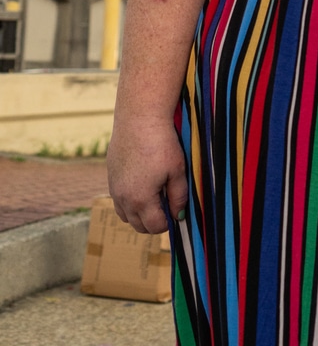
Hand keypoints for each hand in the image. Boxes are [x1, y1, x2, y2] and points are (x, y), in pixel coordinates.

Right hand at [107, 113, 187, 233]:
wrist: (139, 119)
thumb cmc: (162, 144)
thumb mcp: (177, 171)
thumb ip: (179, 197)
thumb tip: (179, 215)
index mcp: (141, 200)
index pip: (154, 226)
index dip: (168, 223)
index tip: (177, 213)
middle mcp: (123, 198)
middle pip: (138, 225)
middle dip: (153, 222)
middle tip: (168, 207)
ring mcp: (114, 187)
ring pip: (125, 214)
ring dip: (139, 213)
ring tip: (155, 199)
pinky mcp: (110, 176)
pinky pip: (118, 199)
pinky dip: (129, 201)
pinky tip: (142, 185)